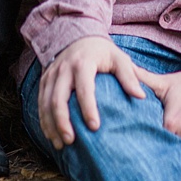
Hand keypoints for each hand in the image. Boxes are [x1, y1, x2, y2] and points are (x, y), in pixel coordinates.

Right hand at [37, 35, 149, 149]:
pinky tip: (51, 136)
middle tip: (71, 141)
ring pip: (46, 102)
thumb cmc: (102, 52)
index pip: (84, 88)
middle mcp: (63, 69)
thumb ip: (129, 76)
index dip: (88, 108)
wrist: (78, 36)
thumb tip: (141, 96)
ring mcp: (51, 74)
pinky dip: (44, 120)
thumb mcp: (119, 58)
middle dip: (63, 121)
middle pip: (58, 98)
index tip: (95, 127)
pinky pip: (40, 102)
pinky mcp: (44, 80)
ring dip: (51, 124)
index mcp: (82, 63)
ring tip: (61, 144)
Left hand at [138, 62, 180, 166]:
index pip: (155, 142)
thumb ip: (141, 79)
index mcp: (171, 120)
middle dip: (162, 157)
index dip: (148, 146)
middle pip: (171, 153)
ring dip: (179, 160)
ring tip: (168, 163)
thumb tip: (123, 69)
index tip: (142, 150)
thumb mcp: (164, 82)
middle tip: (153, 162)